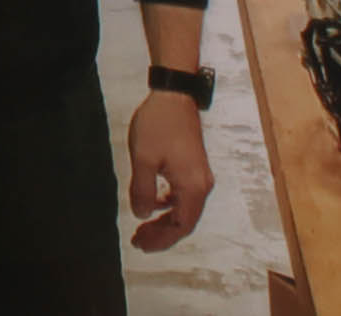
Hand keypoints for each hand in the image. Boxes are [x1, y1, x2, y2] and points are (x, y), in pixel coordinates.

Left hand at [128, 89, 212, 250]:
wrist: (174, 96)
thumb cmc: (158, 125)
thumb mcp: (143, 158)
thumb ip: (143, 190)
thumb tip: (143, 215)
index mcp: (193, 186)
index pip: (181, 225)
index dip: (162, 239)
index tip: (141, 244)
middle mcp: (202, 185)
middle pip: (185, 221)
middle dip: (162, 234)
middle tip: (138, 241)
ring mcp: (200, 176)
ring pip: (184, 209)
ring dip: (164, 220)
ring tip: (142, 227)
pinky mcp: (194, 167)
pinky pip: (183, 196)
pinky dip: (168, 205)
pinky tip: (152, 203)